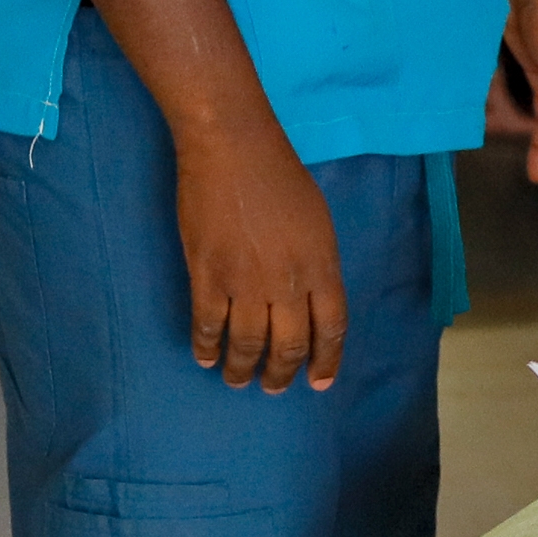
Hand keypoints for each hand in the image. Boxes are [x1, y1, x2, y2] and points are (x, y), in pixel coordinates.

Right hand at [174, 117, 344, 392]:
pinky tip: (206, 357)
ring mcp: (246, 282)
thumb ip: (316, 264)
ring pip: (247, 343)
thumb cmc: (279, 176)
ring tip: (238, 380)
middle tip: (273, 388)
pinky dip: (206, 347)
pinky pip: (208, 325)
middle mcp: (288, 282)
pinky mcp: (208, 275)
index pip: (331, 329)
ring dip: (243, 368)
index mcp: (322, 266)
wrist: (233, 149)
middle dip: (282, 374)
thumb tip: (309, 298)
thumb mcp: (318, 222)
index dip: (326, 361)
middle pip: (289, 345)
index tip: (319, 383)